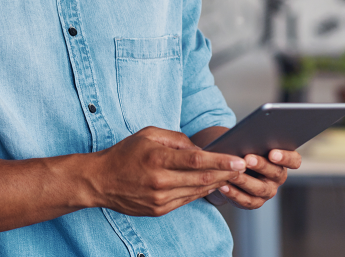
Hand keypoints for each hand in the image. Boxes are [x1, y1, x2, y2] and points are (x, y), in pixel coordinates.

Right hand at [90, 126, 246, 216]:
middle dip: (226, 173)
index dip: (220, 161)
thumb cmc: (125, 153)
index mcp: (157, 158)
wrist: (100, 181)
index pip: (196, 161)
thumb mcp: (148, 134)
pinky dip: (202, 192)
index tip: (238, 159)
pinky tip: (212, 184)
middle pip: (202, 178)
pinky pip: (187, 200)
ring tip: (232, 175)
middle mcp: (160, 181)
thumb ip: (176, 138)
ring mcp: (160, 199)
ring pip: (197, 191)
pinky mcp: (159, 210)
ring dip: (218, 183)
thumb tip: (199, 148)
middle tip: (244, 166)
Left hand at [217, 149, 301, 209]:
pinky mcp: (255, 202)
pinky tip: (223, 186)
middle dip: (261, 165)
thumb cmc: (244, 149)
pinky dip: (234, 193)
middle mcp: (278, 177)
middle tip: (247, 159)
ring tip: (232, 173)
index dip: (285, 158)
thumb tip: (245, 137)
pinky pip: (246, 200)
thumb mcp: (250, 144)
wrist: (232, 167)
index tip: (272, 153)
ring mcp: (268, 191)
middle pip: (275, 173)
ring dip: (245, 181)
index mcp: (283, 161)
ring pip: (259, 188)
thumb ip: (253, 141)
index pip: (294, 160)